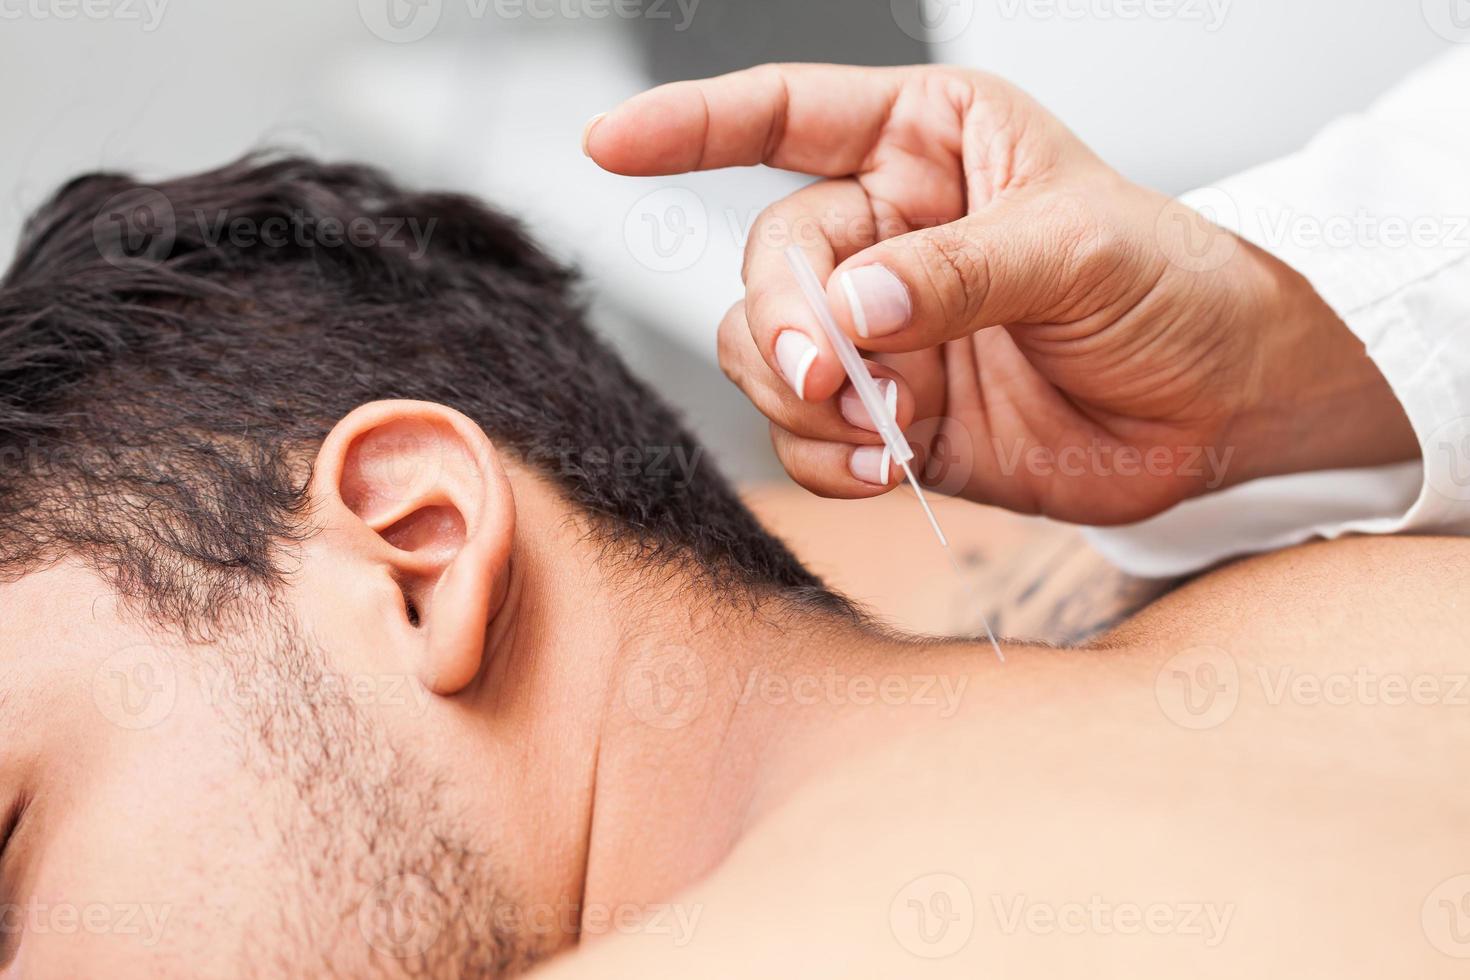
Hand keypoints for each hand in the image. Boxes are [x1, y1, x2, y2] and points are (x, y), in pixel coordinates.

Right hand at [586, 64, 1415, 523]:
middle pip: (768, 260)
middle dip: (787, 319)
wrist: (1222, 411)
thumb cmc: (1174, 289)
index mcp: (927, 145)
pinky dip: (828, 460)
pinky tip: (890, 465)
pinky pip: (807, 437)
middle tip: (832, 370)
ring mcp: (882, 331)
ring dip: (805, 396)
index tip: (610, 144)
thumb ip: (953, 272)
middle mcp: (887, 233)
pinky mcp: (891, 417)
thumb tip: (850, 308)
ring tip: (886, 422)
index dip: (690, 125)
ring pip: (766, 353)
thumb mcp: (1078, 249)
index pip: (782, 114)